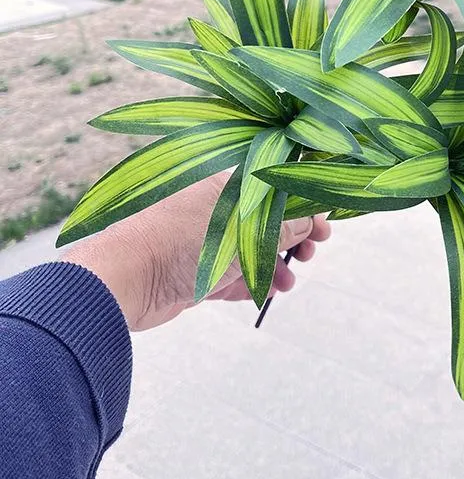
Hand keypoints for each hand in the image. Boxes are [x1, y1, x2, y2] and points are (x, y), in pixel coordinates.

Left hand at [61, 173, 330, 330]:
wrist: (125, 277)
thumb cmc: (185, 240)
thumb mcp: (245, 230)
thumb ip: (282, 224)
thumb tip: (311, 219)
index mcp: (228, 186)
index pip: (275, 192)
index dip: (303, 210)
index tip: (324, 230)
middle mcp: (217, 209)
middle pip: (265, 221)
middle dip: (292, 238)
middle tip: (309, 253)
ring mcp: (205, 241)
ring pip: (251, 250)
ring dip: (275, 265)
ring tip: (288, 282)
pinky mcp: (195, 272)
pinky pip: (232, 275)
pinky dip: (252, 282)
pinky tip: (269, 291)